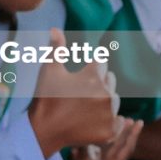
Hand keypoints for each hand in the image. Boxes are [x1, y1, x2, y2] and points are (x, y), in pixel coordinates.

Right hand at [29, 29, 118, 157]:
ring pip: (114, 100)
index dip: (89, 67)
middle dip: (99, 82)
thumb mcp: (49, 70)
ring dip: (104, 100)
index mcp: (93, 77)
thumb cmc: (45, 97)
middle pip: (110, 80)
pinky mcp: (110, 131)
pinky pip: (117, 120)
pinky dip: (108, 120)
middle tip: (79, 92)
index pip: (101, 63)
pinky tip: (92, 120)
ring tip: (84, 106)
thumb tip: (55, 28)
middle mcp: (106, 94)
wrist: (44, 130)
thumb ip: (56, 48)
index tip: (79, 77)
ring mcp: (110, 114)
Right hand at [69, 117, 143, 159]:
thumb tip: (90, 133)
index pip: (126, 146)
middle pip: (118, 145)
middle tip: (127, 118)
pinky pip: (88, 153)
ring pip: (103, 147)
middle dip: (122, 132)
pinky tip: (77, 147)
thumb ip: (89, 147)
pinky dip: (84, 147)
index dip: (132, 133)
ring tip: (107, 123)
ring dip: (104, 135)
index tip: (138, 122)